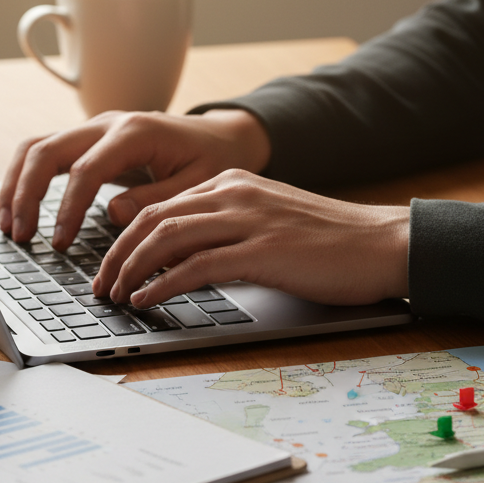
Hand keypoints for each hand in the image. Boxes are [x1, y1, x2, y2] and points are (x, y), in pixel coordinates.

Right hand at [0, 109, 270, 248]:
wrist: (218, 136)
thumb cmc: (211, 160)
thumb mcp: (197, 183)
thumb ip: (157, 199)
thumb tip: (114, 214)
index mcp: (135, 132)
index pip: (86, 170)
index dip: (68, 208)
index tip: (60, 242)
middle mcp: (107, 124)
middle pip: (47, 151)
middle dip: (26, 195)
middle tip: (20, 236)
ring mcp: (93, 129)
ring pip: (36, 147)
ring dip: (15, 185)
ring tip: (8, 225)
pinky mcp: (87, 140)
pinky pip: (43, 152)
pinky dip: (23, 178)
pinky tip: (14, 208)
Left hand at [92, 170, 410, 307]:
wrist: (383, 243)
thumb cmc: (330, 242)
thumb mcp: (268, 221)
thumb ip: (226, 230)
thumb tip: (180, 258)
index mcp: (233, 183)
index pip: (161, 205)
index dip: (126, 237)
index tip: (110, 264)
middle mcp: (234, 194)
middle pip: (153, 219)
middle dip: (117, 254)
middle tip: (100, 285)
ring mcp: (248, 219)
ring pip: (167, 238)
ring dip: (132, 269)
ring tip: (115, 295)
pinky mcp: (262, 250)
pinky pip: (196, 266)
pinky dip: (163, 284)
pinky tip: (147, 299)